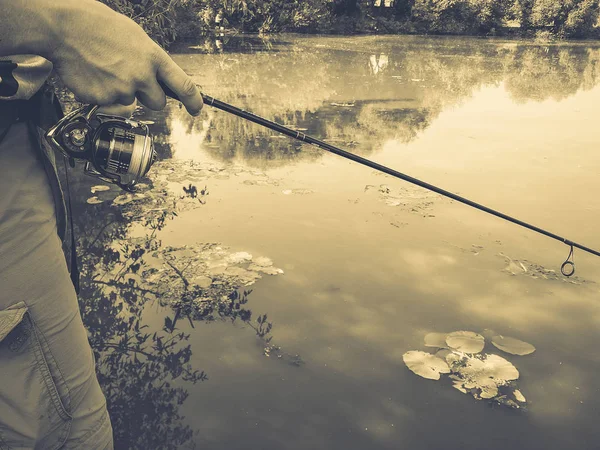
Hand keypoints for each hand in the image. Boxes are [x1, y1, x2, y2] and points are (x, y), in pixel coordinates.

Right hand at [45, 0, 202, 114]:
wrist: (64, 28)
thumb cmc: (98, 27)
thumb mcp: (135, 38)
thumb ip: (150, 61)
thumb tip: (158, 79)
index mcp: (153, 58)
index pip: (184, 86)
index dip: (194, 101)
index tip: (197, 109)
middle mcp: (141, 76)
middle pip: (157, 103)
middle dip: (148, 97)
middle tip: (131, 80)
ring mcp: (122, 89)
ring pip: (129, 102)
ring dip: (120, 91)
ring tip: (104, 68)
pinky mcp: (103, 99)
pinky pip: (108, 103)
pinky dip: (101, 93)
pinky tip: (93, 74)